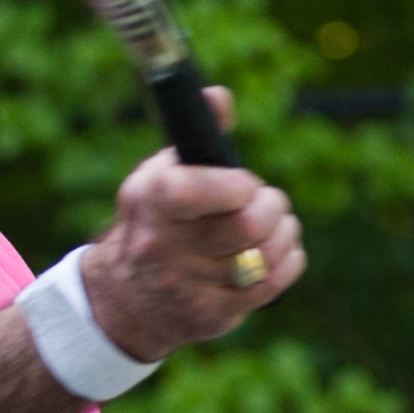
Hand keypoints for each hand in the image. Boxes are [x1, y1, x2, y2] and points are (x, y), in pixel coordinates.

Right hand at [83, 89, 303, 361]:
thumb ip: (198, 136)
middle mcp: (163, 246)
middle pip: (247, 226)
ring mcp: (188, 286)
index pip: (195, 191)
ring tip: (274, 225)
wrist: (125, 299)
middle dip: (271, 206)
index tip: (244, 184)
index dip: (236, 186)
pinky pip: (274, 282)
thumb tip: (220, 96)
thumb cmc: (156, 221)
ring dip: (283, 232)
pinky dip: (288, 259)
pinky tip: (276, 251)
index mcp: (149, 201)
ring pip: (267, 254)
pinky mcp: (213, 316)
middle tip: (266, 201)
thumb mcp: (161, 174)